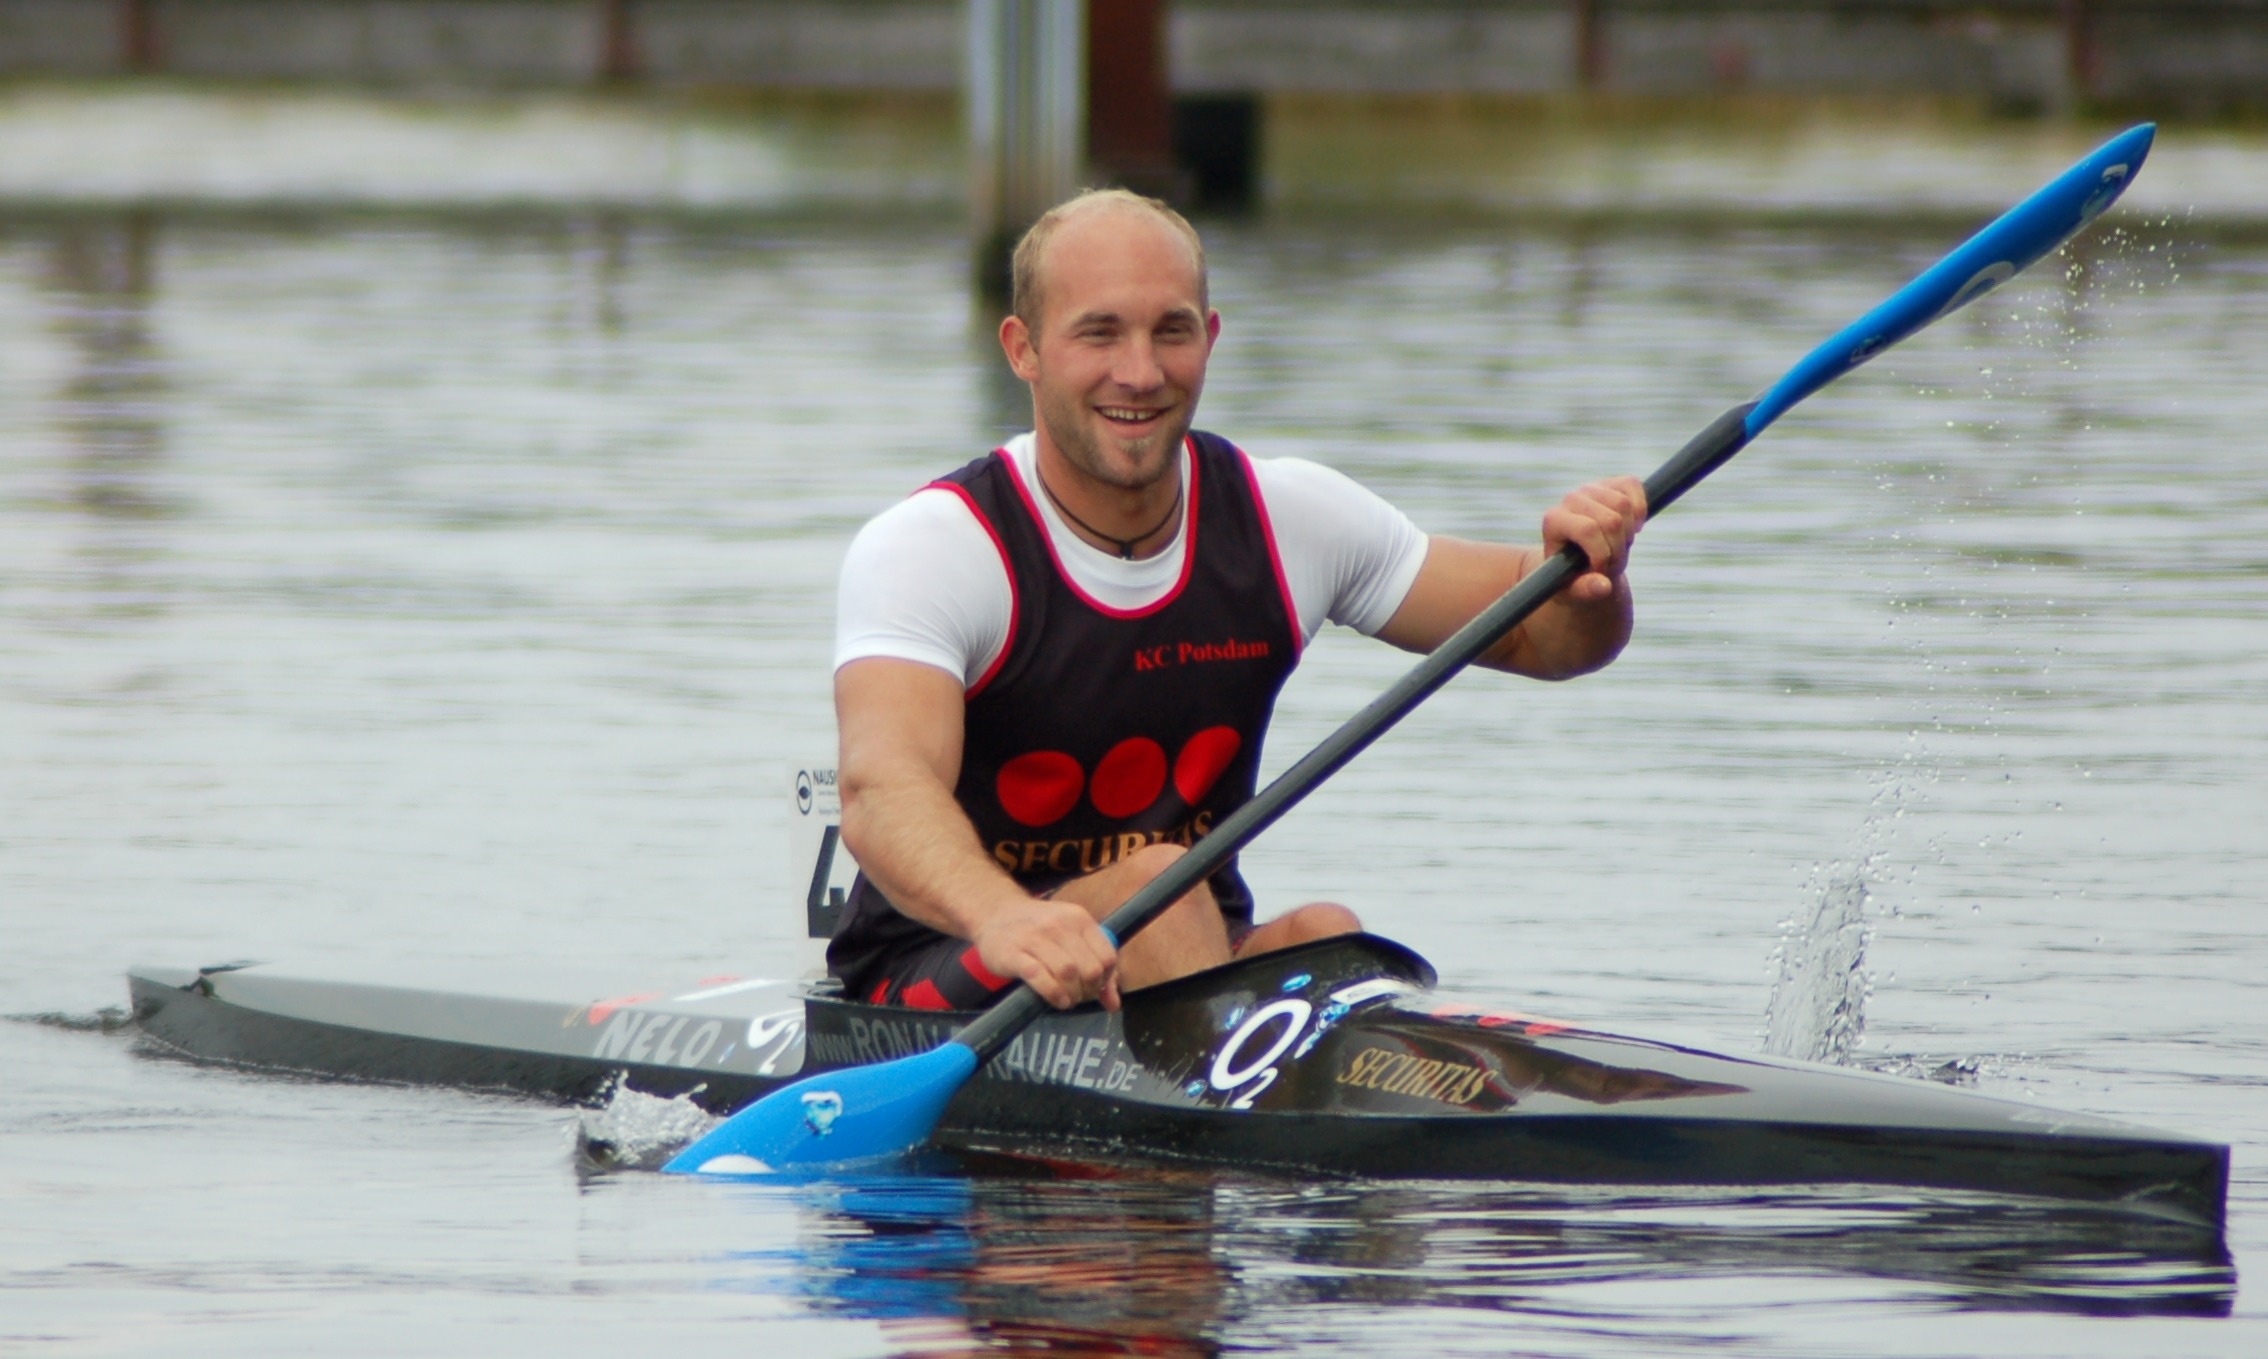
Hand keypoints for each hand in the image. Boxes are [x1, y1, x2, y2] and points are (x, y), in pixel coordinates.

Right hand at [971, 898, 1121, 1011]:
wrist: (995, 914)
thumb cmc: (1038, 930)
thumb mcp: (1071, 939)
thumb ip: (1095, 967)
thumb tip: (1113, 1004)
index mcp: (1078, 918)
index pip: (1107, 956)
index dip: (1106, 979)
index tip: (1095, 987)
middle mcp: (1059, 925)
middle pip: (1089, 968)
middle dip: (1089, 990)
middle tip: (1079, 996)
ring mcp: (1034, 937)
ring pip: (1067, 973)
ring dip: (1072, 995)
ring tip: (1067, 999)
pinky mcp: (1012, 953)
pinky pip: (1039, 977)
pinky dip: (1054, 994)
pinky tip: (1057, 1000)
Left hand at [1541, 476, 1646, 602]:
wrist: (1578, 561)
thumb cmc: (1570, 578)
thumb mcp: (1572, 590)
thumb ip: (1584, 589)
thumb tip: (1604, 586)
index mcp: (1554, 520)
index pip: (1588, 529)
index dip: (1603, 554)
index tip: (1601, 571)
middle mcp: (1570, 499)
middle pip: (1612, 520)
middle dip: (1618, 549)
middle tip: (1612, 563)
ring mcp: (1591, 488)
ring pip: (1624, 506)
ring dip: (1629, 534)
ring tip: (1618, 546)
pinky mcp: (1611, 483)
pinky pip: (1633, 487)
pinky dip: (1640, 509)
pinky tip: (1633, 527)